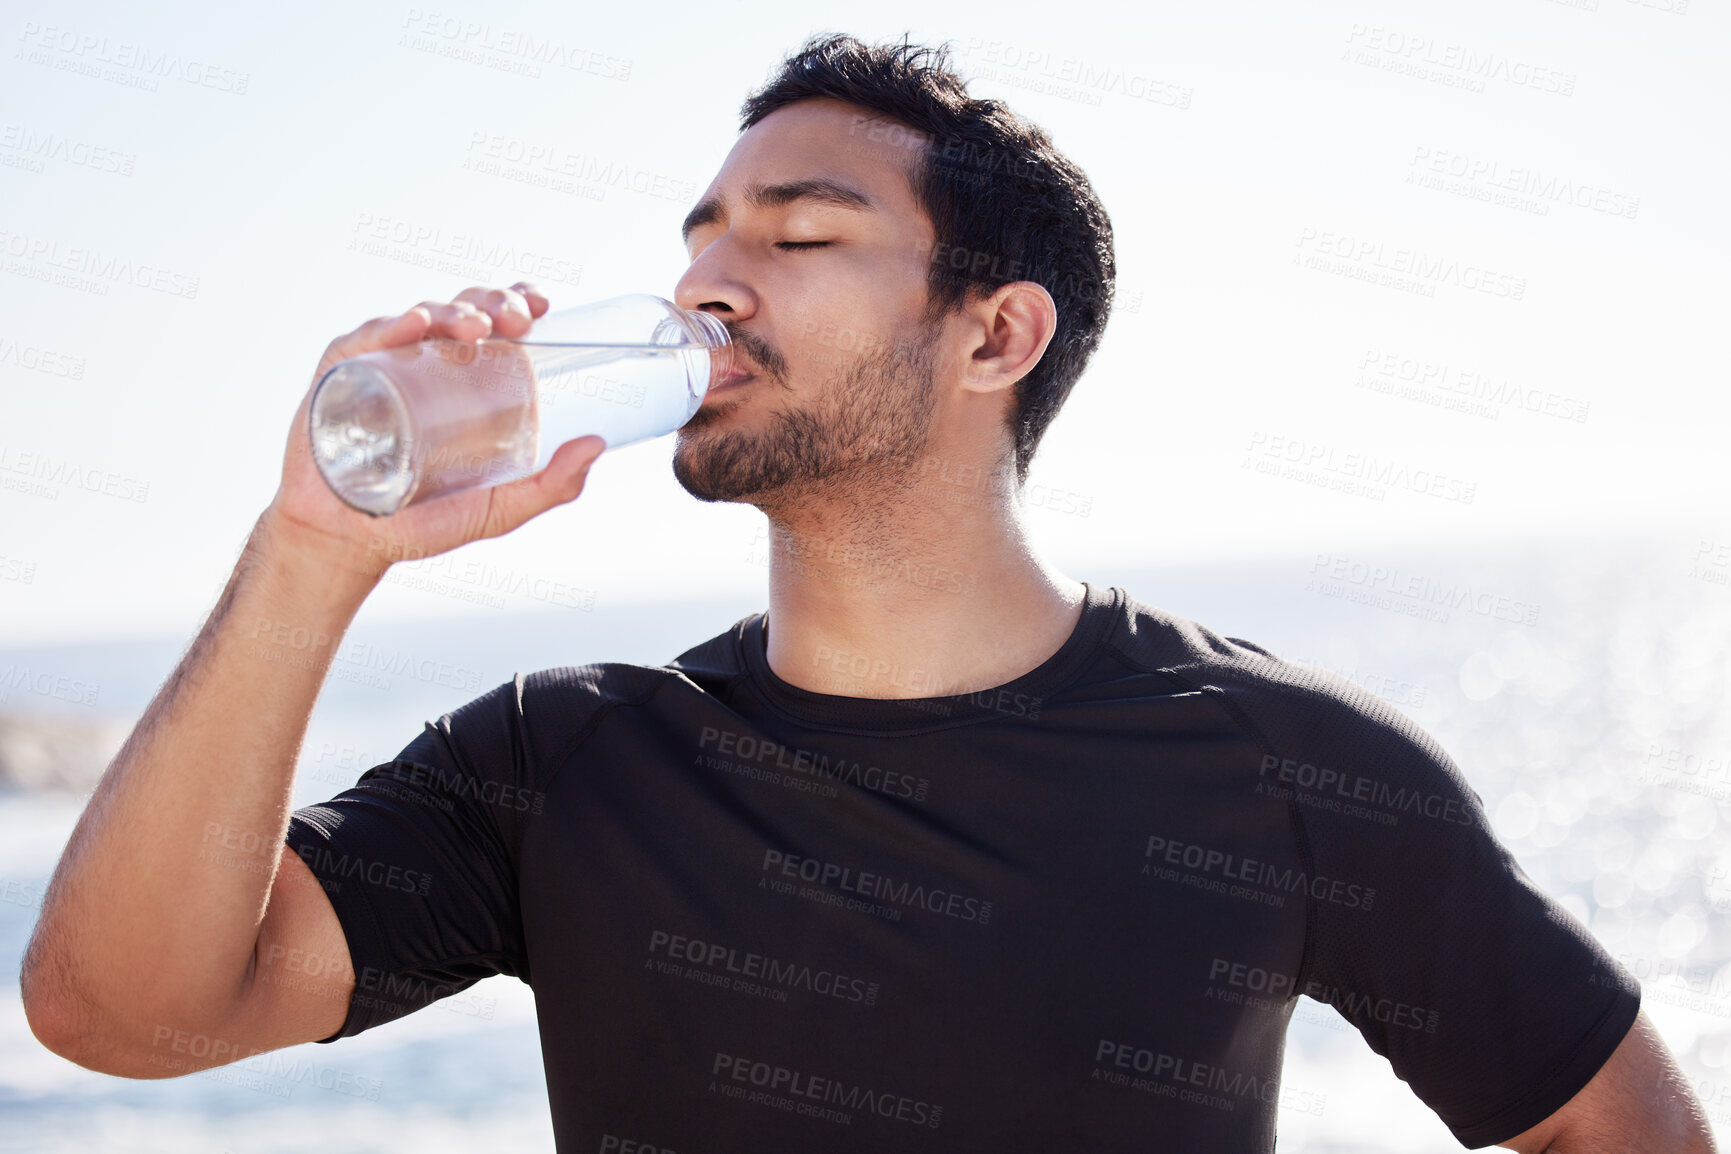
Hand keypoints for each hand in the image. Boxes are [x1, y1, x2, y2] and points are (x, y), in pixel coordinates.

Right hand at [263, 282, 605, 579]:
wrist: (349, 542)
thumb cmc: (424, 522)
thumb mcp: (497, 509)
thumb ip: (550, 487)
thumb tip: (598, 446)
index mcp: (468, 381)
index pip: (498, 325)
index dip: (519, 302)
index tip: (542, 306)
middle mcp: (428, 363)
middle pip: (465, 311)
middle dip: (492, 303)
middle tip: (514, 320)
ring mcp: (384, 363)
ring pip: (421, 316)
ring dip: (451, 310)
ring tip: (474, 328)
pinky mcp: (340, 373)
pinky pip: (364, 339)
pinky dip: (388, 326)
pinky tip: (412, 326)